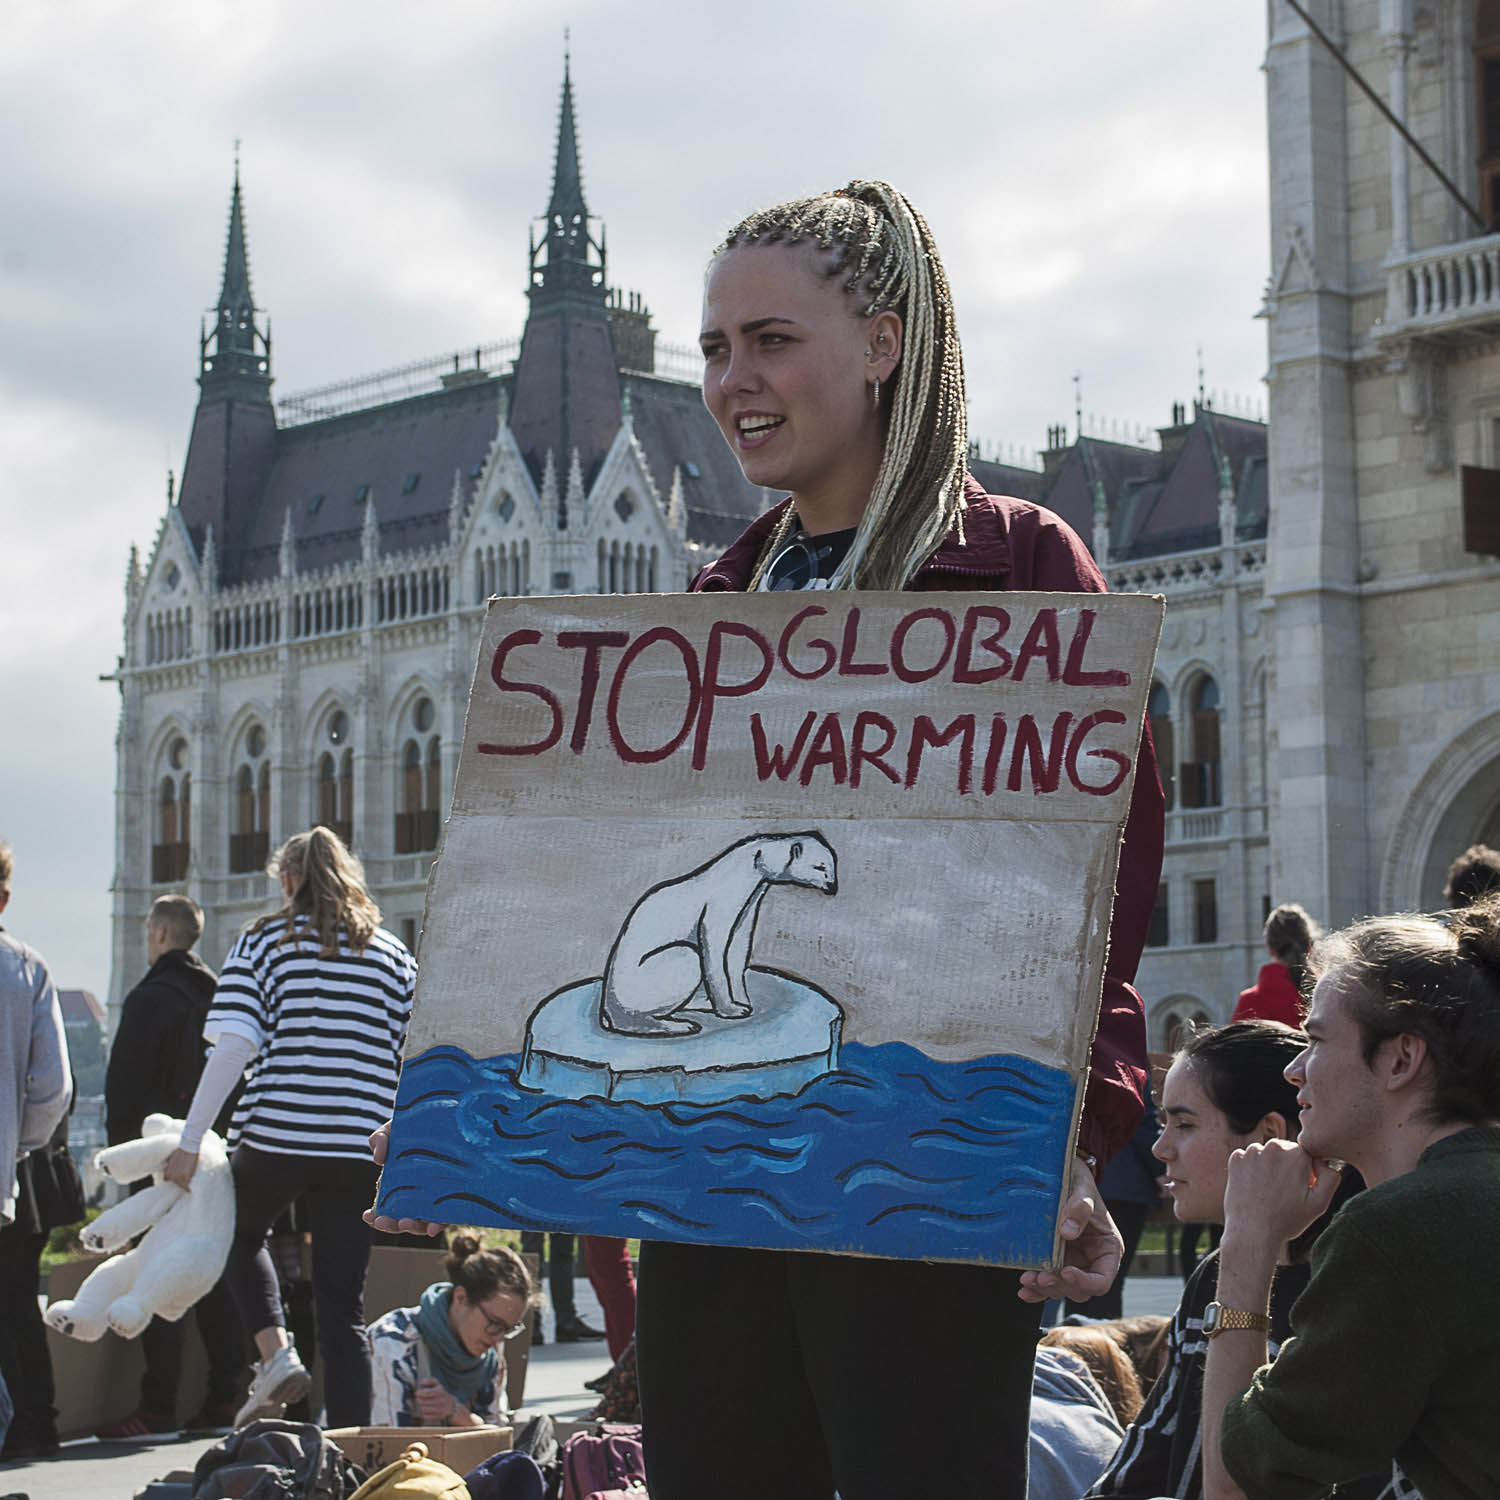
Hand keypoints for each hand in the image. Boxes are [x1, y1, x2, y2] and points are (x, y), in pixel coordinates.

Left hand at [162, 1148, 198, 1189]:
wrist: (188, 1147)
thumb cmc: (180, 1150)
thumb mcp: (170, 1158)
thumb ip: (168, 1165)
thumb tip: (167, 1166)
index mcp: (167, 1172)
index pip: (166, 1179)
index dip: (171, 1178)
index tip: (175, 1178)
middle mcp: (171, 1176)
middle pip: (174, 1182)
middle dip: (178, 1179)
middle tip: (183, 1177)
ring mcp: (178, 1176)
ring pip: (180, 1185)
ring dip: (183, 1183)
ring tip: (187, 1182)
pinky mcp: (186, 1176)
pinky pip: (186, 1186)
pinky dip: (187, 1188)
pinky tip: (189, 1190)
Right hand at [363, 1119, 444, 1236]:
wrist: (444, 1115)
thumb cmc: (414, 1127)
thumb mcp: (392, 1131)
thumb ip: (379, 1141)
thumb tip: (378, 1159)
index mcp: (399, 1188)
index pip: (386, 1209)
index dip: (376, 1217)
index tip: (366, 1216)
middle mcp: (418, 1197)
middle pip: (402, 1220)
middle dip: (391, 1225)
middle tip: (382, 1221)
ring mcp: (436, 1199)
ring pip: (423, 1223)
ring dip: (413, 1228)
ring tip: (406, 1222)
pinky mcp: (456, 1197)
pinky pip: (448, 1217)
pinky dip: (439, 1225)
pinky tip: (433, 1227)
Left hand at [412, 1377, 457, 1424]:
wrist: (450, 1404)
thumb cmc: (440, 1393)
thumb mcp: (436, 1384)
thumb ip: (428, 1381)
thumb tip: (420, 1383)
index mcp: (440, 1391)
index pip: (427, 1393)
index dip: (420, 1393)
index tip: (417, 1393)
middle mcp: (441, 1401)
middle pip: (424, 1402)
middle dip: (419, 1400)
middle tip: (418, 1399)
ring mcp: (440, 1409)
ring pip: (424, 1409)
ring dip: (420, 1407)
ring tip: (421, 1404)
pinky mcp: (439, 1416)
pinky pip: (427, 1416)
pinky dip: (423, 1413)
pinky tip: (424, 1410)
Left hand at [1017, 1153, 1123, 1303]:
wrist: (1064, 1175)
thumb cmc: (1079, 1181)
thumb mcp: (1083, 1188)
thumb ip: (1080, 1207)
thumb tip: (1067, 1232)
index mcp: (1108, 1249)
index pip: (1102, 1279)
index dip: (1085, 1281)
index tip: (1066, 1271)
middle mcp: (1092, 1261)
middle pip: (1079, 1289)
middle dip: (1060, 1286)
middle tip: (1041, 1277)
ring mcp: (1074, 1263)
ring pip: (1062, 1288)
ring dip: (1045, 1289)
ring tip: (1027, 1281)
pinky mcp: (1056, 1261)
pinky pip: (1049, 1282)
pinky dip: (1037, 1289)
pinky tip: (1025, 1290)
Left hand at [1222, 1138, 1340, 1255]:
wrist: (1252, 1231)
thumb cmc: (1288, 1220)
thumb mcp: (1320, 1203)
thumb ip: (1331, 1178)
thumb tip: (1323, 1161)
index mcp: (1297, 1154)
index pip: (1306, 1154)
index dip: (1306, 1172)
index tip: (1301, 1189)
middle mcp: (1274, 1147)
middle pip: (1286, 1152)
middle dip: (1288, 1167)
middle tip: (1285, 1193)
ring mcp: (1252, 1152)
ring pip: (1267, 1154)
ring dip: (1270, 1167)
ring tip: (1270, 1192)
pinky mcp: (1236, 1159)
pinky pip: (1249, 1159)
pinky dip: (1252, 1170)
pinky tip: (1255, 1188)